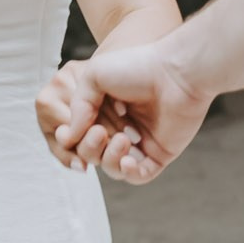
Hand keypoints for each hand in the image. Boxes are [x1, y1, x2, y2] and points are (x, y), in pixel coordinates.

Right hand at [36, 38, 211, 184]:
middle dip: (90, 148)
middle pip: (93, 153)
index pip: (80, 135)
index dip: (71, 139)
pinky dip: (129, 173)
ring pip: (114, 167)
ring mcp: (141, 142)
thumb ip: (77, 106)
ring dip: (109, 159)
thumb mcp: (94, 76)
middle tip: (100, 132)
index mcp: (105, 109)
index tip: (66, 134)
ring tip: (121, 140)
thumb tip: (67, 137)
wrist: (177, 72)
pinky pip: (139, 176)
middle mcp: (121, 127)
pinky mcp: (160, 154)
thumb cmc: (137, 66)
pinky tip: (127, 160)